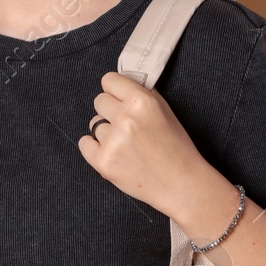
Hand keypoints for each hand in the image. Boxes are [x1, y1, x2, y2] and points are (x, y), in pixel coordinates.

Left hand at [77, 71, 210, 216]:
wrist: (181, 185)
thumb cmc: (177, 148)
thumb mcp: (165, 111)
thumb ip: (142, 95)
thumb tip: (121, 84)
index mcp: (142, 101)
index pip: (109, 80)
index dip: (115, 91)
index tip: (119, 99)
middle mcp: (125, 118)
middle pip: (99, 101)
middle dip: (110, 111)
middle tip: (126, 126)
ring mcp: (112, 141)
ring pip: (94, 124)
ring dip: (106, 132)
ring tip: (127, 146)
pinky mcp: (103, 162)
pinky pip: (84, 144)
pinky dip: (94, 148)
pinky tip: (112, 153)